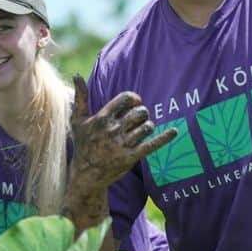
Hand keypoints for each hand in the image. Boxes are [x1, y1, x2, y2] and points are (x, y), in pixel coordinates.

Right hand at [63, 76, 176, 227]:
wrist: (86, 175)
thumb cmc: (82, 144)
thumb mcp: (77, 120)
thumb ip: (80, 97)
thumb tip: (77, 75)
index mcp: (102, 118)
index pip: (126, 99)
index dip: (134, 98)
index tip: (134, 102)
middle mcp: (114, 130)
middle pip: (139, 112)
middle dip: (142, 113)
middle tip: (138, 118)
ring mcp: (123, 144)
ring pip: (147, 126)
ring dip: (147, 125)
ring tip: (141, 129)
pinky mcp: (132, 157)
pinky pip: (152, 144)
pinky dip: (165, 137)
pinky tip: (174, 131)